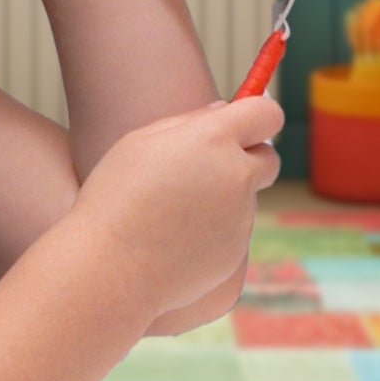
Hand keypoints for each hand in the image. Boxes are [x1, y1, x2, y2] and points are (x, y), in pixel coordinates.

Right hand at [72, 96, 282, 319]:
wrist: (111, 268)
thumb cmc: (115, 197)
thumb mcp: (139, 143)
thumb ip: (187, 122)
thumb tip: (222, 112)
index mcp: (212, 140)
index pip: (266, 114)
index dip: (257, 114)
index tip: (242, 120)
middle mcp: (236, 177)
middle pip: (268, 157)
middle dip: (247, 156)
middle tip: (207, 164)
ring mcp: (240, 218)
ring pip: (243, 196)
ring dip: (220, 195)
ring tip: (170, 209)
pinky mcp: (235, 252)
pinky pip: (230, 230)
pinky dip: (210, 229)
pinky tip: (172, 237)